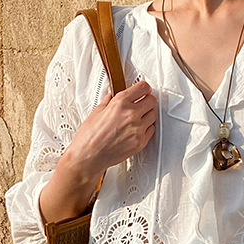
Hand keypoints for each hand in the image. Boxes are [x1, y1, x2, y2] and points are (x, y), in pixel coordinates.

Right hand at [40, 80, 157, 222]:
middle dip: (148, 100)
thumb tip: (112, 97)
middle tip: (143, 102)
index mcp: (120, 103)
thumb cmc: (89, 136)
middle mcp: (131, 115)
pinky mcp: (140, 142)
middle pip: (152, 101)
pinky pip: (151, 130)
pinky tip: (138, 128)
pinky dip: (147, 128)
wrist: (89, 156)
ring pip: (153, 115)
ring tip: (140, 116)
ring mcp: (138, 129)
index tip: (144, 90)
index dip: (144, 88)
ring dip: (148, 114)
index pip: (143, 88)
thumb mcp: (97, 111)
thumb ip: (108, 101)